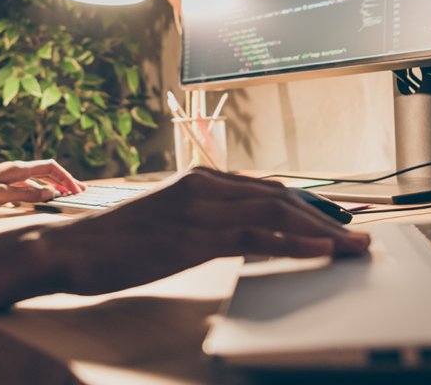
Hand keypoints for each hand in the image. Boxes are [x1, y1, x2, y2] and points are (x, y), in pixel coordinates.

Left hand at [0, 159, 83, 208]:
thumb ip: (26, 195)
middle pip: (47, 170)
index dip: (66, 177)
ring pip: (39, 177)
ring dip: (54, 184)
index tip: (77, 188)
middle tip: (80, 190)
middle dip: (65, 179)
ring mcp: (9, 175)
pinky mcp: (3, 183)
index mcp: (18, 169)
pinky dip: (40, 189)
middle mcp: (16, 169)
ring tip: (66, 193)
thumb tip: (51, 193)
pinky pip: (28, 184)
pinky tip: (42, 197)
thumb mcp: (0, 195)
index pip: (50, 167)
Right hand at [41, 168, 370, 295]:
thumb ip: (203, 220)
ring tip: (353, 246)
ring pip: (274, 212)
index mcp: (199, 180)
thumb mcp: (167, 222)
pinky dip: (292, 241)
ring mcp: (199, 208)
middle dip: (323, 216)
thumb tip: (239, 233)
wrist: (73, 247)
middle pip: (279, 196)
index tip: (334, 221)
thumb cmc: (117, 240)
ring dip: (320, 230)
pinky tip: (319, 249)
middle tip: (357, 235)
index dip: (305, 205)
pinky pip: (254, 235)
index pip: (266, 189)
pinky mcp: (193, 234)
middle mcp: (204, 185)